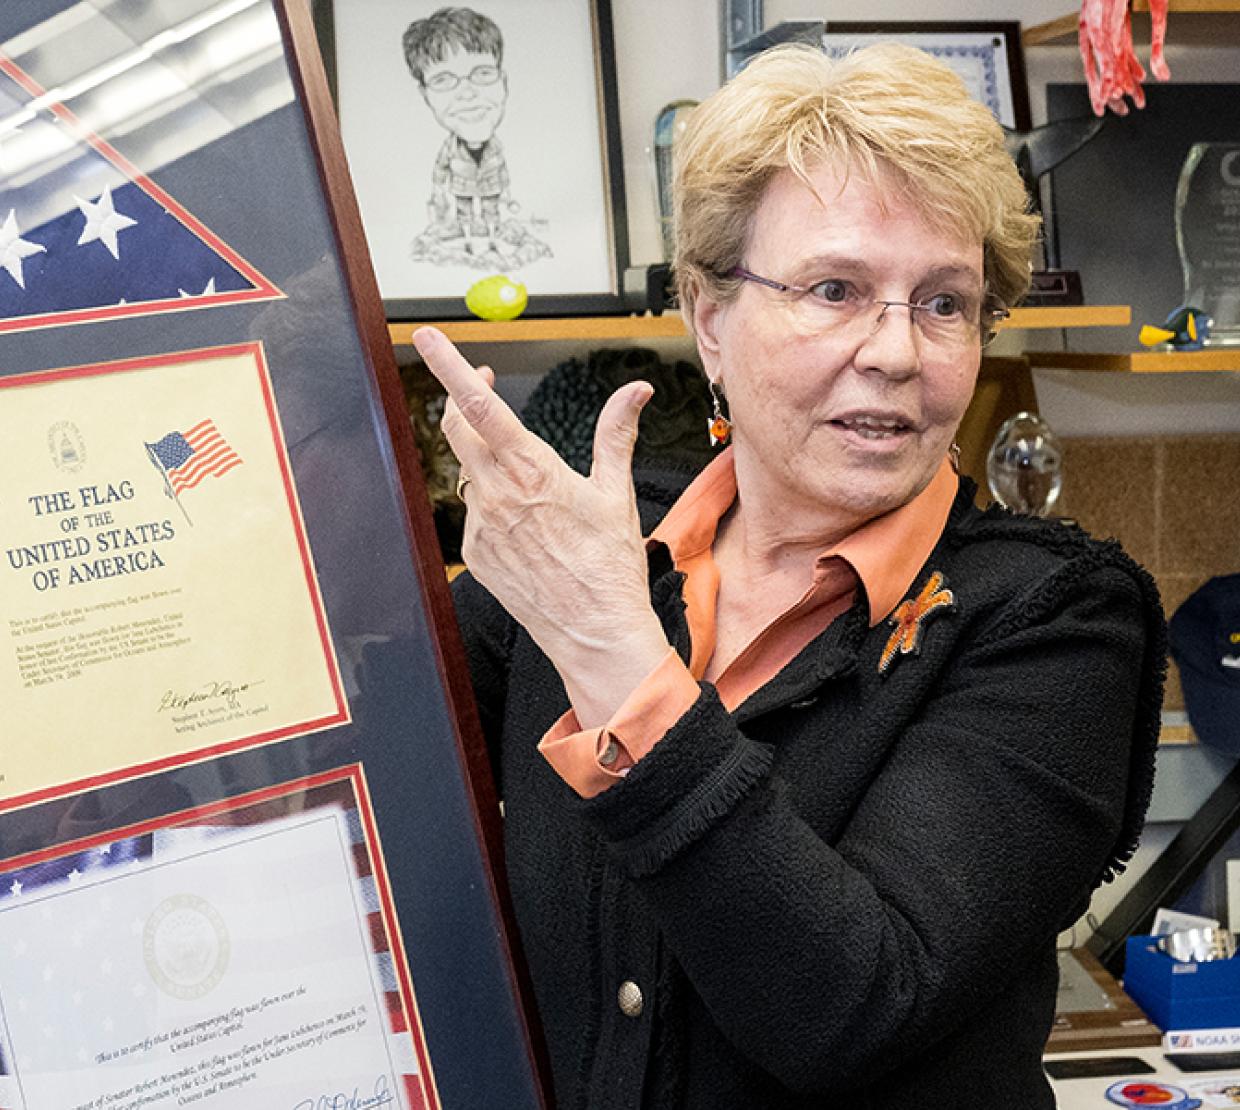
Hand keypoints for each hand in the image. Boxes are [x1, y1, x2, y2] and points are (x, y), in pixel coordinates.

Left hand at [413, 327, 670, 725]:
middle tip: (482, 385)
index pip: (480, 406)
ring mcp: (481, 527)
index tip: (430, 338)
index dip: (451, 367)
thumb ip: (618, 434)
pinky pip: (474, 513)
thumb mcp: (616, 493)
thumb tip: (637, 391)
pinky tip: (526, 524)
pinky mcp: (474, 554)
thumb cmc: (610, 565)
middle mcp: (497, 495)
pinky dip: (492, 503)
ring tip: (525, 475)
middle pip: (458, 429)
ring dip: (485, 457)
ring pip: (468, 472)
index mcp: (532, 471)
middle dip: (463, 400)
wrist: (594, 631)